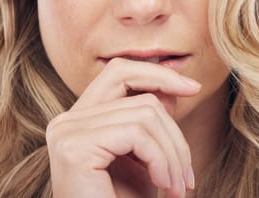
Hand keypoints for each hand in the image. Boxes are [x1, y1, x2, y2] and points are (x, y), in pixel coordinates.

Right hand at [46, 58, 200, 197]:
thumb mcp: (142, 157)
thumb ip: (150, 122)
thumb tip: (173, 88)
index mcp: (79, 118)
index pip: (118, 72)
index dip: (156, 73)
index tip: (192, 87)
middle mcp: (66, 120)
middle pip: (133, 85)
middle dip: (171, 114)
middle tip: (187, 162)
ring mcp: (67, 131)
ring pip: (145, 113)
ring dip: (173, 152)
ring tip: (177, 187)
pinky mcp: (75, 148)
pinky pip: (138, 134)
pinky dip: (162, 160)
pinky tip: (164, 187)